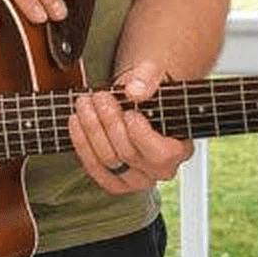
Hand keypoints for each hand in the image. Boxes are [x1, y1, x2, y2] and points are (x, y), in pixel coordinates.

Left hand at [67, 60, 195, 194]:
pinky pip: (93, 168)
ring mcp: (136, 179)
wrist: (138, 103)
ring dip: (91, 129)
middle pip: (128, 154)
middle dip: (110, 122)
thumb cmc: (151, 91)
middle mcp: (161, 170)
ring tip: (84, 103)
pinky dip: (81, 143)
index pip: (161, 154)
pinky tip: (76, 121)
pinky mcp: (113, 181)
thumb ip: (149, 78)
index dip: (140, 134)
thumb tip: (135, 91)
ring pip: (108, 161)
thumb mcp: (155, 75)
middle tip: (99, 96)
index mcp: (181, 149)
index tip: (129, 111)